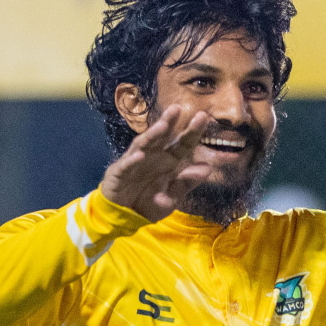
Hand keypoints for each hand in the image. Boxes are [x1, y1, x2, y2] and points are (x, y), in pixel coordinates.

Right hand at [99, 105, 211, 221]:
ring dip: (152, 135)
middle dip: (169, 122)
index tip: (203, 117)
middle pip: (162, 137)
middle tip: (177, 108)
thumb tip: (208, 168)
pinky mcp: (118, 174)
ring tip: (163, 125)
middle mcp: (152, 157)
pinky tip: (140, 155)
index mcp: (169, 162)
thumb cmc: (149, 203)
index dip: (192, 131)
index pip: (183, 144)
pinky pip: (126, 166)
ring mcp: (134, 163)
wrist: (125, 217)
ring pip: (143, 145)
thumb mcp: (173, 196)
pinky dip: (132, 161)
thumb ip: (187, 183)